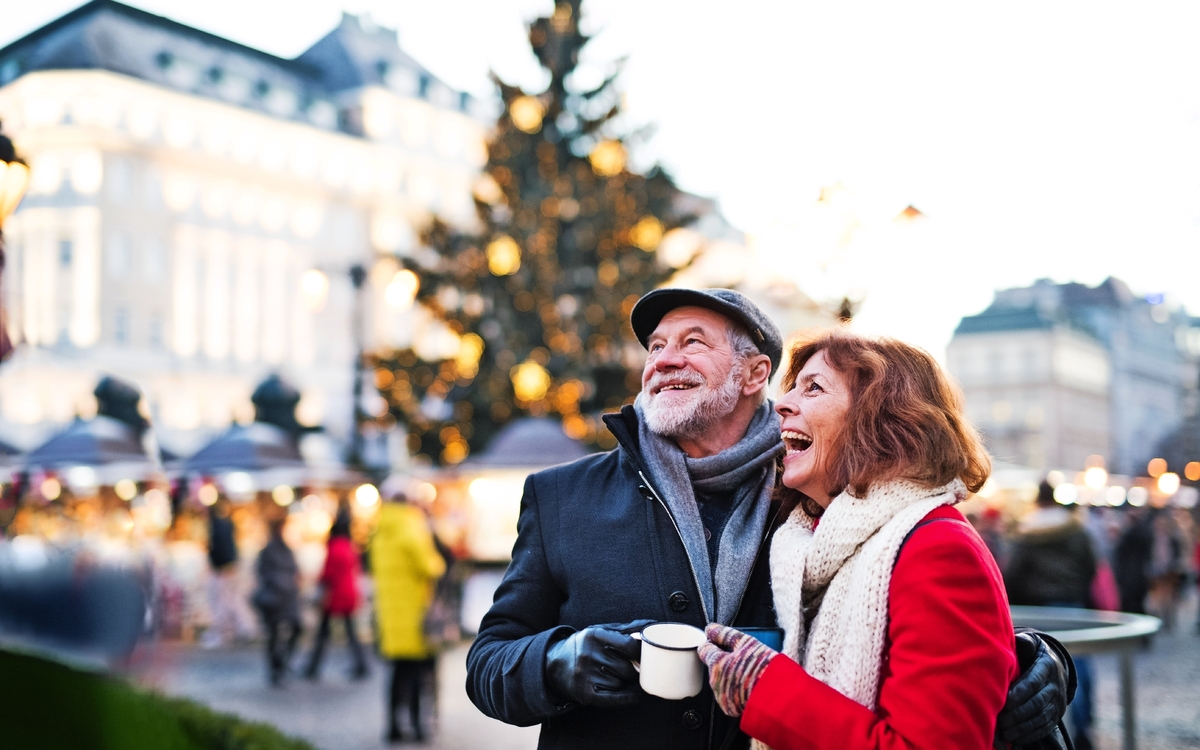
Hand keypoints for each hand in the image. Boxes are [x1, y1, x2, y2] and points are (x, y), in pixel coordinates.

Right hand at [544, 621, 650, 707]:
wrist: (553, 663)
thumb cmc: (585, 646)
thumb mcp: (600, 631)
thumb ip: (626, 629)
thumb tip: (652, 625)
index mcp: (595, 635)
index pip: (629, 646)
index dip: (641, 653)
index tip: (645, 655)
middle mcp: (589, 655)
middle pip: (628, 668)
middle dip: (634, 670)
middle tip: (633, 668)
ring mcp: (585, 675)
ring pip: (622, 683)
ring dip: (625, 682)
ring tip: (617, 676)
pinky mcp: (585, 692)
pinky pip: (614, 698)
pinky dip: (628, 697)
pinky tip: (634, 695)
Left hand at [699, 624, 777, 717]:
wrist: (778, 696)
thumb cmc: (763, 667)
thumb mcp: (746, 643)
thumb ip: (725, 634)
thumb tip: (710, 628)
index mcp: (716, 664)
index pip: (704, 650)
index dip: (712, 644)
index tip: (719, 642)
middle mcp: (715, 682)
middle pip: (714, 666)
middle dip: (724, 662)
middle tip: (742, 659)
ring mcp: (721, 696)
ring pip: (721, 681)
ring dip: (730, 676)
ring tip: (748, 673)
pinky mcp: (730, 708)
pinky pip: (728, 695)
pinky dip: (735, 690)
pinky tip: (748, 686)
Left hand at [995, 629, 1073, 744]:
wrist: (1055, 665)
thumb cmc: (1032, 653)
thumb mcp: (1031, 643)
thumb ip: (1024, 642)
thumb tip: (1017, 639)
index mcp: (1047, 665)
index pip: (1033, 681)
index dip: (1020, 692)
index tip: (1005, 701)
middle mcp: (1055, 685)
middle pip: (1037, 702)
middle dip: (1019, 713)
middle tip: (1001, 721)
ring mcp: (1057, 701)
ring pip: (1041, 717)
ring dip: (1023, 727)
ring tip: (1006, 732)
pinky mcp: (1056, 714)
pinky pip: (1045, 726)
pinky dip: (1031, 734)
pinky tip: (1017, 739)